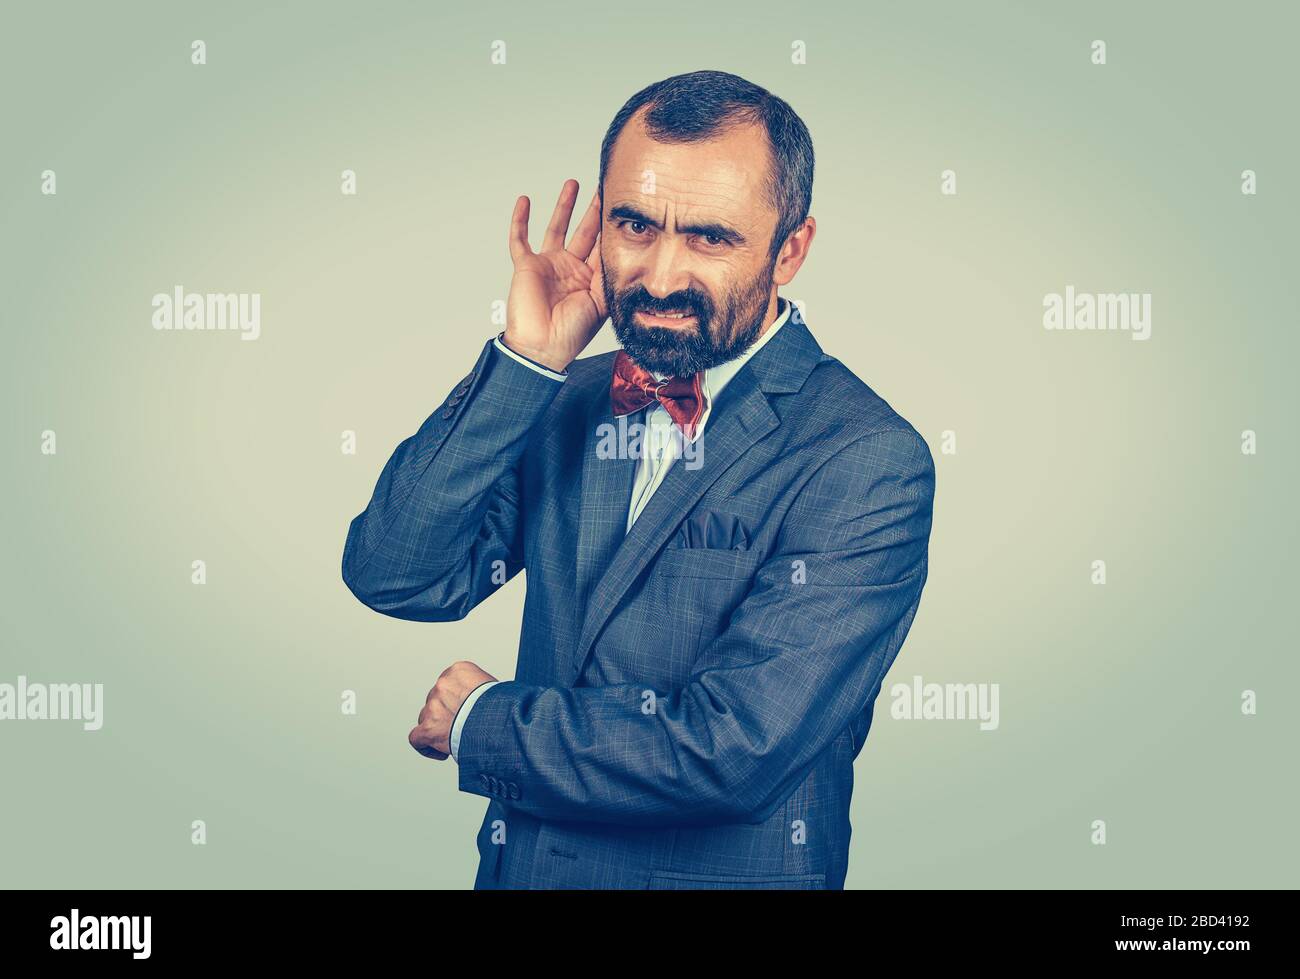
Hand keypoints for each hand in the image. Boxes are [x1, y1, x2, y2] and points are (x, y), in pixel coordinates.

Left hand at [408, 661, 496, 760]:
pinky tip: (442, 753)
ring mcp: (433, 706)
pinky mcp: (428, 727)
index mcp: (459, 671)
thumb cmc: (502, 708)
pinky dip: (426, 747)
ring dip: (438, 728)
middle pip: (436, 699)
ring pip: (426, 717)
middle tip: (463, 726)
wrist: (498, 722)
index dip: (456, 699)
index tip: (466, 711)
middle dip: (446, 714)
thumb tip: (476, 704)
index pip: (449, 683)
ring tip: (456, 739)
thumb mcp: (492, 688)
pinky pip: (416, 738)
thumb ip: (478, 690)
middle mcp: (443, 685)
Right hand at [502, 178, 606, 372]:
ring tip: (573, 184)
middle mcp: (570, 269)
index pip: (603, 246)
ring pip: (557, 228)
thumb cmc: (572, 333)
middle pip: (585, 232)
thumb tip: (624, 252)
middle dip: (594, 210)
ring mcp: (548, 266)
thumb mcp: (601, 303)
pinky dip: (520, 221)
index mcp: (590, 279)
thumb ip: (610, 276)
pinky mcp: (527, 266)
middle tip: (603, 188)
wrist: (543, 347)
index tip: (622, 207)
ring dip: (564, 206)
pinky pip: (520, 240)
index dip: (612, 227)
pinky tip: (524, 202)